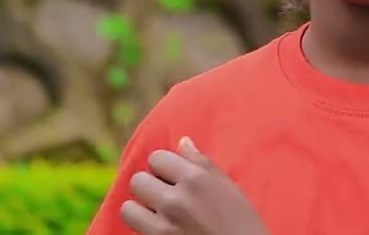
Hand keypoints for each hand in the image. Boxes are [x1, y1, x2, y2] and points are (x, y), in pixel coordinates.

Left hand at [122, 136, 268, 234]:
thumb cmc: (240, 222)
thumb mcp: (228, 187)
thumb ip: (202, 163)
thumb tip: (182, 141)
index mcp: (197, 179)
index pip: (156, 158)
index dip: (164, 167)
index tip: (174, 178)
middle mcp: (177, 200)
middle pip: (138, 180)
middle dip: (150, 187)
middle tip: (166, 197)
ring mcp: (164, 225)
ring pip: (128, 207)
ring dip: (140, 209)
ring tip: (158, 214)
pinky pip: (134, 228)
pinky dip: (142, 227)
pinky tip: (160, 228)